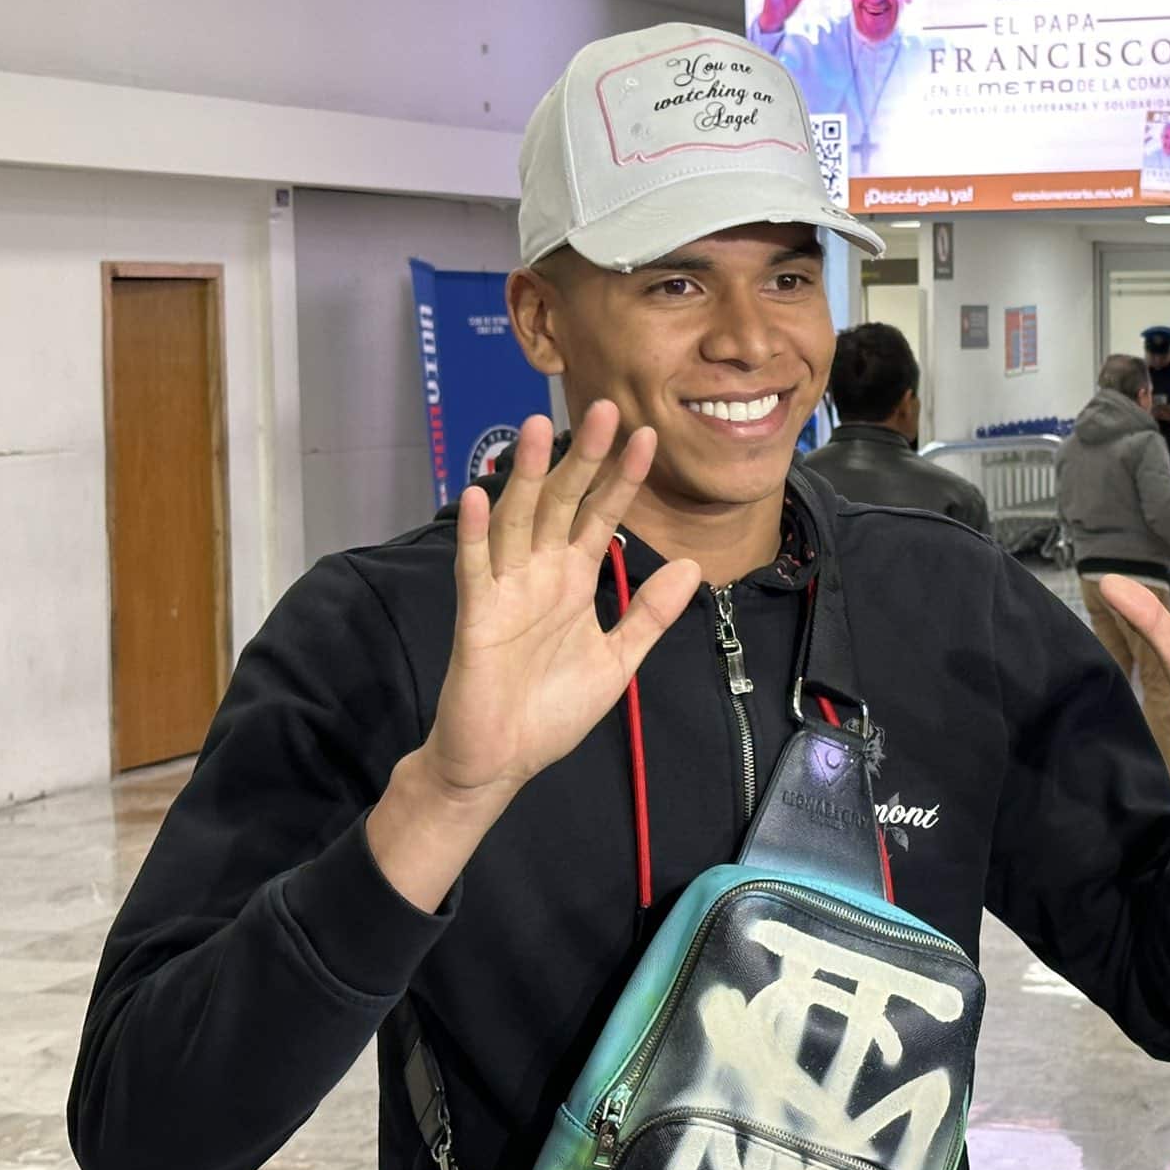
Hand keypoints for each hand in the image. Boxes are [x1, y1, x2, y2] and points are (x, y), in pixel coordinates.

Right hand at [419, 401, 700, 806]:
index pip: (602, 517)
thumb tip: (693, 566)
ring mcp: (506, 591)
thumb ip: (649, 614)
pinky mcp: (477, 617)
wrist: (502, 760)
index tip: (648, 436)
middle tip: (603, 408)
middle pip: (563, 504)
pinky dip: (478, 534)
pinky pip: (476, 568)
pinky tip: (481, 495)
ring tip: (536, 429)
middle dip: (582, 458)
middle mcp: (540, 574)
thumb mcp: (618, 660)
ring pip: (519, 522)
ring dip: (527, 477)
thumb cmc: (551, 710)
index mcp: (574, 580)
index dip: (623, 478)